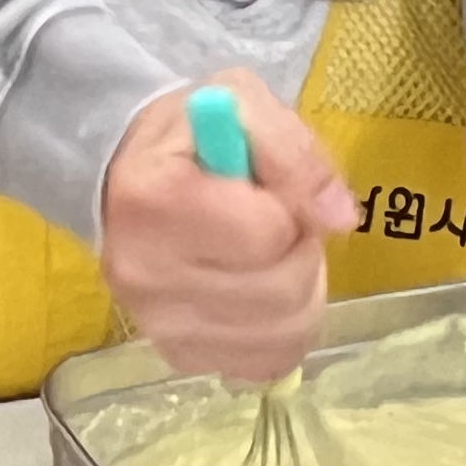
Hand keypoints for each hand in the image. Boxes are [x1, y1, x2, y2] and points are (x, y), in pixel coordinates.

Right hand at [97, 73, 360, 382]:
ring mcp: (158, 325)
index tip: (267, 186)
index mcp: (152, 199)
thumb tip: (339, 219)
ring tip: (271, 256)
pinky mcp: (178, 357)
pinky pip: (266, 363)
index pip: (267, 232)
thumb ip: (294, 152)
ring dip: (301, 292)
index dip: (289, 204)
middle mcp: (145, 273)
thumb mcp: (240, 103)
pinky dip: (283, 330)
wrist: (126, 177)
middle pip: (281, 291)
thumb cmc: (189, 136)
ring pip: (284, 335)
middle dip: (301, 251)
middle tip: (278, 223)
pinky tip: (262, 296)